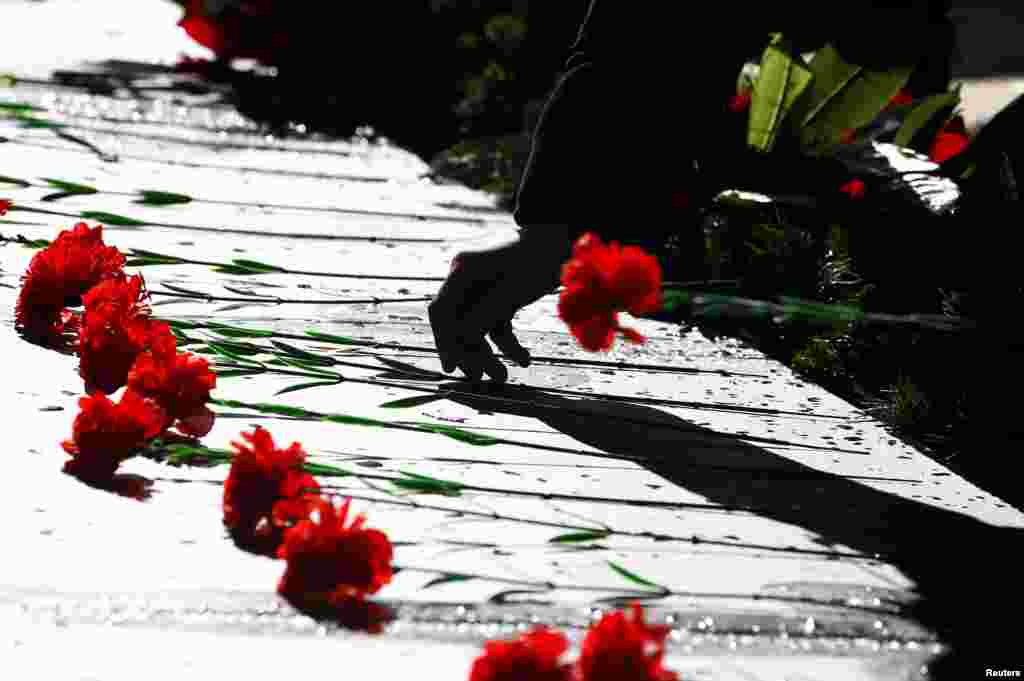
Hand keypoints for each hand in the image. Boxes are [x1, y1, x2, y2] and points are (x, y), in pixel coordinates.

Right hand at [428, 226, 571, 382]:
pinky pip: (495, 327)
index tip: (450, 365)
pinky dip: (507, 344)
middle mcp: (466, 280)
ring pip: (475, 330)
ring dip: (488, 354)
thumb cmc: (539, 259)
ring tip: (503, 376)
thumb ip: (485, 313)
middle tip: (479, 378)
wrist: (563, 243)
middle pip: (457, 323)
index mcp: (463, 270)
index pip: (442, 310)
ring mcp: (481, 290)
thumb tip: (461, 338)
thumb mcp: (513, 289)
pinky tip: (523, 359)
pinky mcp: (497, 299)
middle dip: (468, 352)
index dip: (443, 339)